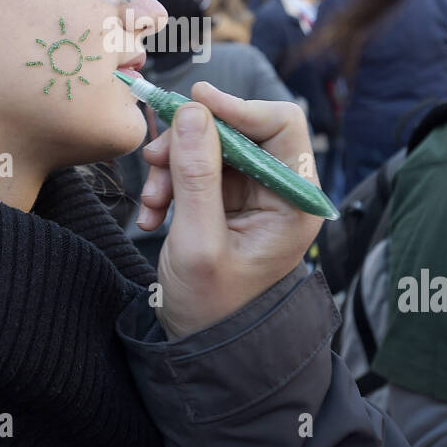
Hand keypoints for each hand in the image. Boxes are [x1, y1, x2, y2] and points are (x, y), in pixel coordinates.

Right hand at [137, 81, 322, 340]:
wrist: (200, 346)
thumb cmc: (212, 308)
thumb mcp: (199, 243)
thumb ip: (196, 176)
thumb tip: (193, 111)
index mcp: (295, 201)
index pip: (282, 124)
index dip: (239, 106)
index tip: (195, 100)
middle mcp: (278, 190)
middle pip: (238, 128)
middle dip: (191, 141)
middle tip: (154, 158)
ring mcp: (250, 193)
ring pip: (208, 144)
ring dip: (171, 165)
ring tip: (151, 201)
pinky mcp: (222, 198)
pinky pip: (192, 166)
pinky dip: (167, 182)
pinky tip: (151, 214)